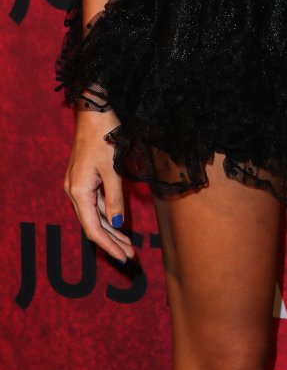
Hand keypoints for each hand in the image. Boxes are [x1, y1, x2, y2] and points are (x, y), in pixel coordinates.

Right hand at [64, 111, 134, 262]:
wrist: (95, 112)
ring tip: (128, 244)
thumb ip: (115, 199)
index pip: (93, 228)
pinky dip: (108, 214)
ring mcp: (78, 185)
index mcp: (79, 192)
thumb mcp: (113, 170)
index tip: (124, 257)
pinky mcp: (84, 177)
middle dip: (112, 241)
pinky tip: (118, 222)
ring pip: (95, 214)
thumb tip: (117, 224)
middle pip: (93, 224)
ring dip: (111, 229)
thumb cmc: (105, 137)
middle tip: (130, 255)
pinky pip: (95, 203)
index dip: (109, 245)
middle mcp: (74, 191)